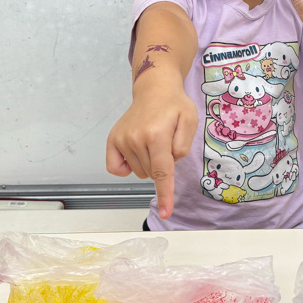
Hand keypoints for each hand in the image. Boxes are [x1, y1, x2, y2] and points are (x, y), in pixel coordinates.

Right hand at [105, 82, 197, 219]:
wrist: (154, 90)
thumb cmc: (174, 106)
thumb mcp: (190, 121)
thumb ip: (183, 144)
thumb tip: (170, 162)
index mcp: (157, 134)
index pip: (162, 172)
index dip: (165, 194)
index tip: (166, 212)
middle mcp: (136, 138)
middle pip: (152, 173)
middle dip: (162, 164)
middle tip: (165, 141)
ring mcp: (121, 139)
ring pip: (138, 172)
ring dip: (148, 163)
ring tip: (153, 140)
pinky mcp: (112, 140)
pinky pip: (116, 168)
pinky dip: (126, 167)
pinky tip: (135, 153)